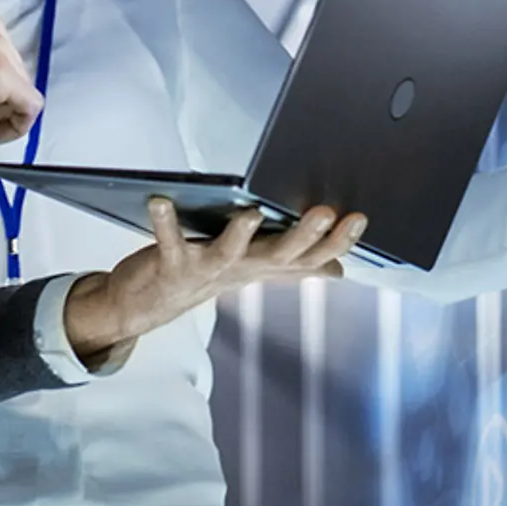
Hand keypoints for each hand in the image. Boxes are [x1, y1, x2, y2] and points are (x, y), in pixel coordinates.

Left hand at [64, 199, 367, 366]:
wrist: (146, 305)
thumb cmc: (203, 275)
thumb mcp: (254, 269)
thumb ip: (294, 265)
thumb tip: (339, 269)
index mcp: (263, 265)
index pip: (310, 257)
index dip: (336, 241)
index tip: (360, 218)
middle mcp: (240, 270)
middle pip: (279, 256)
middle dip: (304, 236)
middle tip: (325, 212)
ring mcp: (205, 269)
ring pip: (229, 254)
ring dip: (240, 235)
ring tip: (251, 212)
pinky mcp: (170, 264)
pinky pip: (168, 241)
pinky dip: (164, 221)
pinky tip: (160, 199)